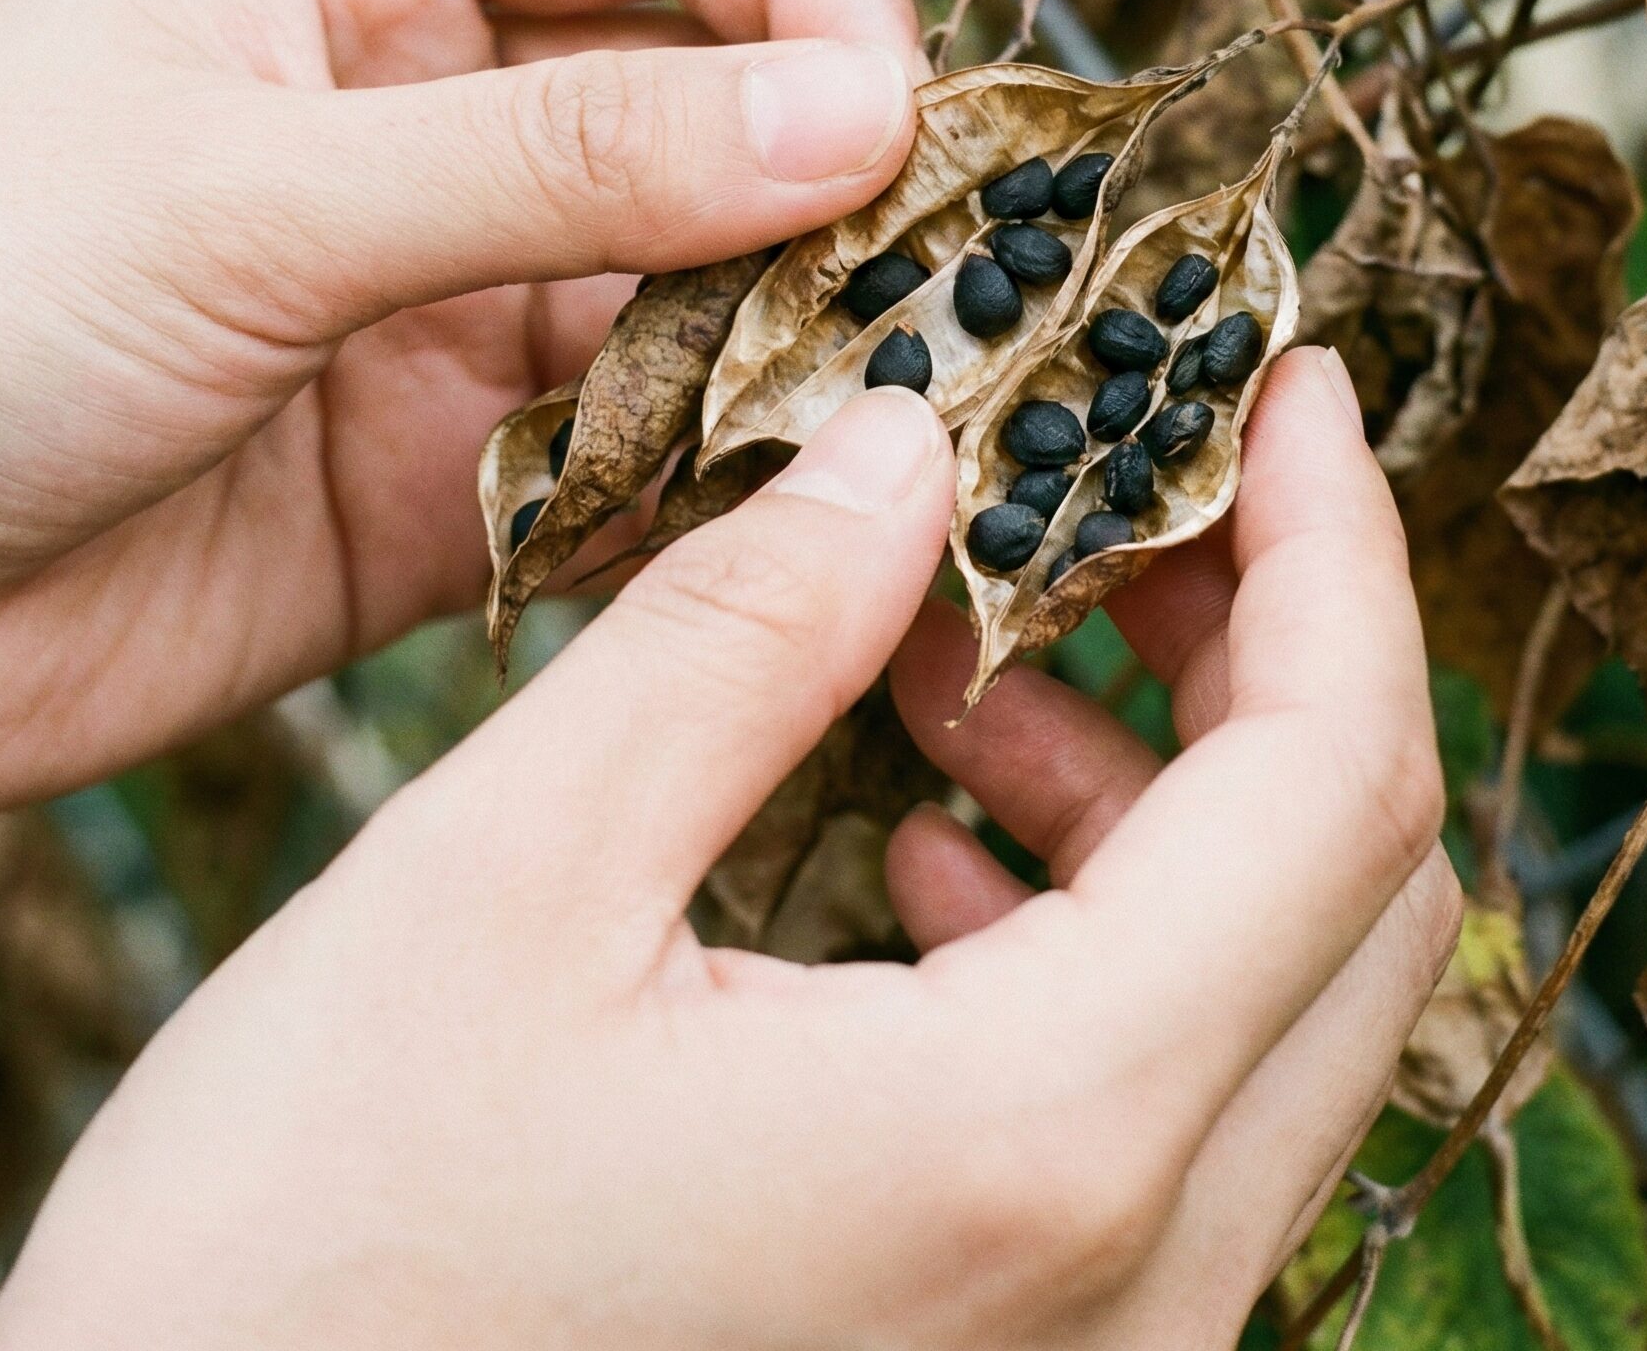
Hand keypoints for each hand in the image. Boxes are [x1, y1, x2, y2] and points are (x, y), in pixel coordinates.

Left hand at [0, 0, 921, 820]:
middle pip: (717, 93)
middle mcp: (437, 103)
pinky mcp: (463, 467)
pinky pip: (647, 453)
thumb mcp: (248, 191)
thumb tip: (854, 116)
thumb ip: (557, 159)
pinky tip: (775, 520)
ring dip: (796, 342)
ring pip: (706, 284)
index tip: (889, 115)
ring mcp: (460, 291)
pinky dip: (723, 482)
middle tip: (941, 281)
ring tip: (883, 413)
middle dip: (832, 177)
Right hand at [0, 353, 1456, 1350]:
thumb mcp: (504, 880)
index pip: (1335, 780)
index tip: (1289, 386)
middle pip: (1350, 889)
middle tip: (1126, 496)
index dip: (1332, 544)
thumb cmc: (296, 1259)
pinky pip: (1164, 1112)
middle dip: (1267, 646)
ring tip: (970, 662)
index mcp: (1040, 1139)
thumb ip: (742, 632)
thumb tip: (906, 443)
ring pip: (1270, 1000)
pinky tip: (931, 850)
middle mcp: (1134, 1285)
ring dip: (1165, 784)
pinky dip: (1097, 929)